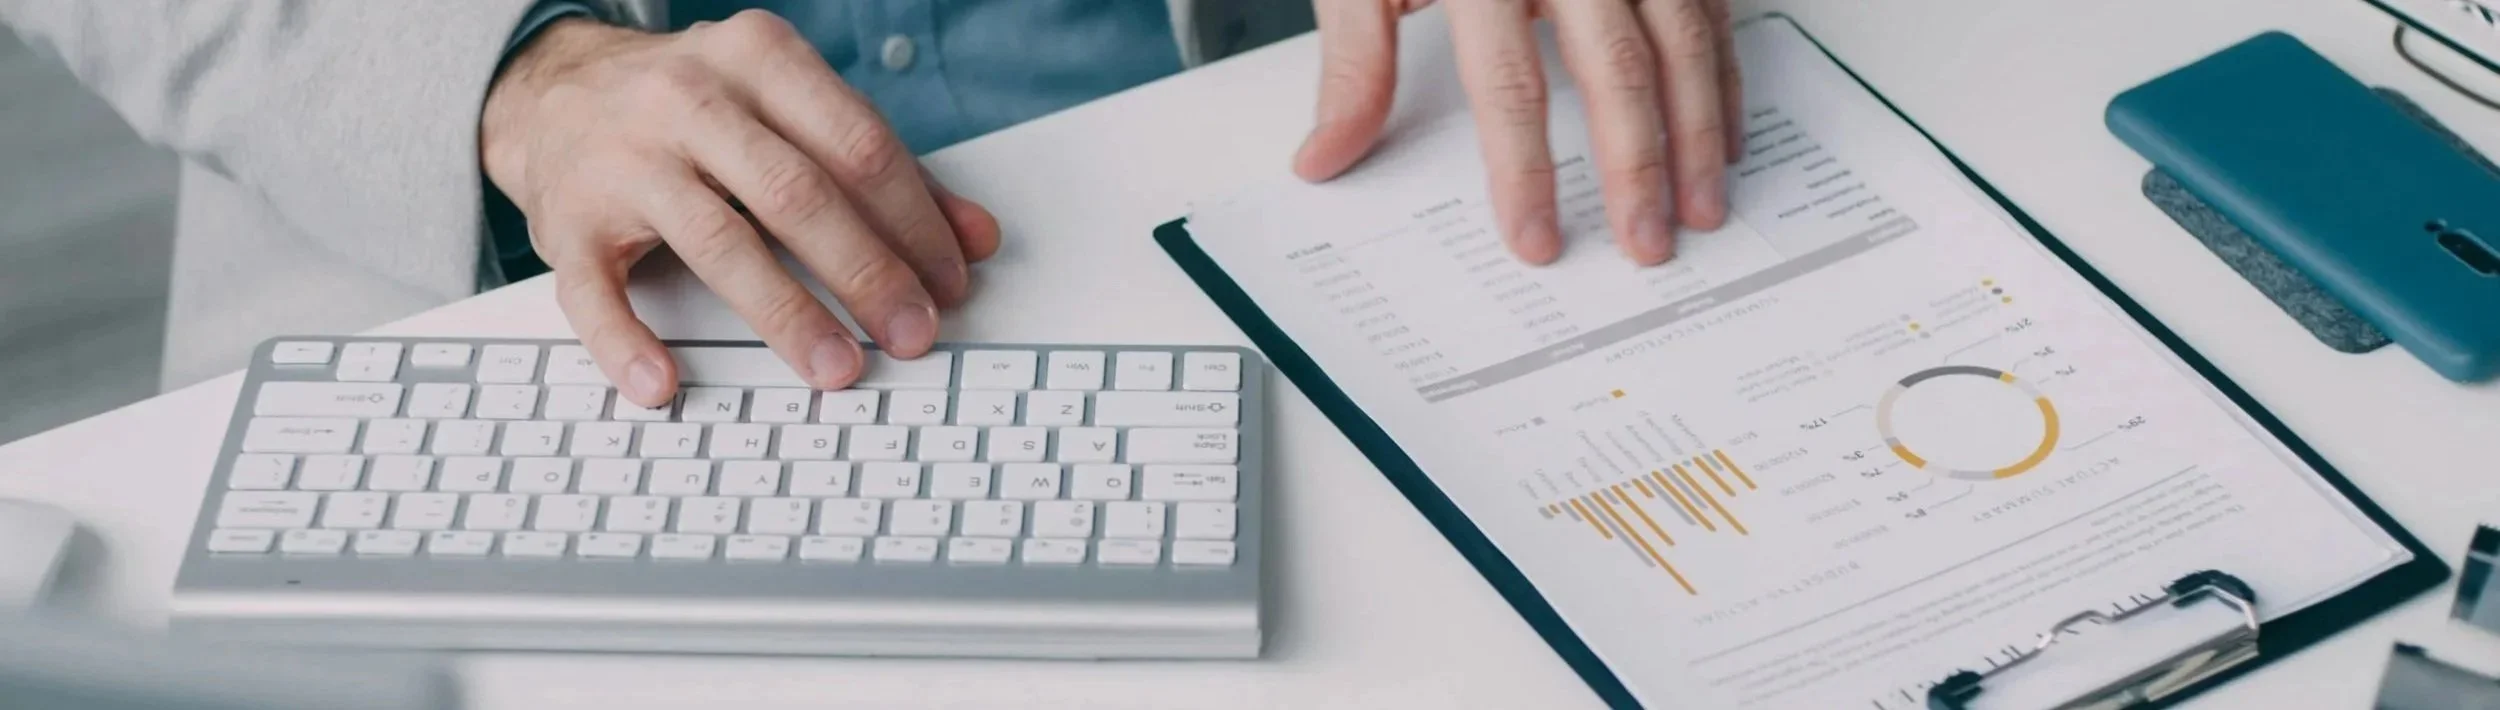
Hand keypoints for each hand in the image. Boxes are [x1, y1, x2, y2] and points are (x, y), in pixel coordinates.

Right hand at [481, 11, 1000, 407]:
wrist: (556, 93)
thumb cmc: (701, 110)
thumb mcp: (792, 111)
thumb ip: (885, 171)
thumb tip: (976, 238)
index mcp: (758, 58)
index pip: (857, 144)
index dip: (913, 220)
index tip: (950, 282)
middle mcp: (688, 98)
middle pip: (796, 194)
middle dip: (866, 272)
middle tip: (910, 334)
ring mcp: (622, 158)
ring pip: (718, 242)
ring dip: (785, 316)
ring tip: (837, 367)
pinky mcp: (567, 220)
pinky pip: (594, 291)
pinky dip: (628, 342)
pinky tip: (664, 383)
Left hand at [1294, 0, 1740, 264]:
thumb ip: (1356, 61)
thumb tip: (1324, 158)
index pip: (1509, 83)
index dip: (1524, 169)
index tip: (1535, 241)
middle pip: (1615, 68)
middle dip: (1637, 167)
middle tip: (1646, 246)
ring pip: (1684, 40)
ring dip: (1697, 132)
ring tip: (1701, 209)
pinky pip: (1712, 11)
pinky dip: (1724, 78)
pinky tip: (1721, 139)